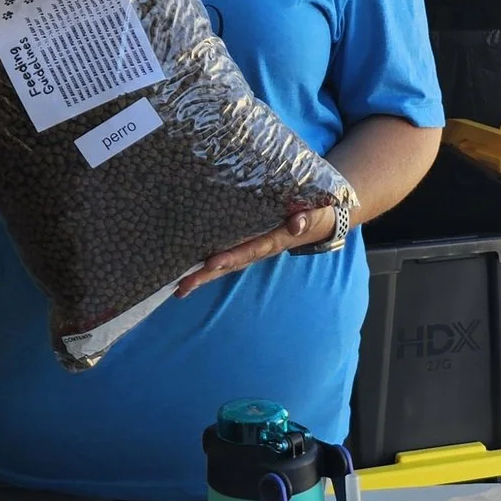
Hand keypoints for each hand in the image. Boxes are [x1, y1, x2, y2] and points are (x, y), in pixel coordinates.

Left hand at [176, 202, 338, 296]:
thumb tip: (296, 224)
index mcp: (274, 240)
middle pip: (231, 264)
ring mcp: (253, 248)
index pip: (250, 250)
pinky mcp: (248, 244)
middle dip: (207, 275)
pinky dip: (209, 266)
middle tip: (183, 286)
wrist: (320, 220)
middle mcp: (260, 248)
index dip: (231, 257)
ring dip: (203, 276)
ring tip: (180, 287)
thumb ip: (306, 217)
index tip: (210, 263)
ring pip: (226, 265)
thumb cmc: (315, 212)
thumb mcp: (315, 213)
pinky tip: (188, 271)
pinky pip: (227, 256)